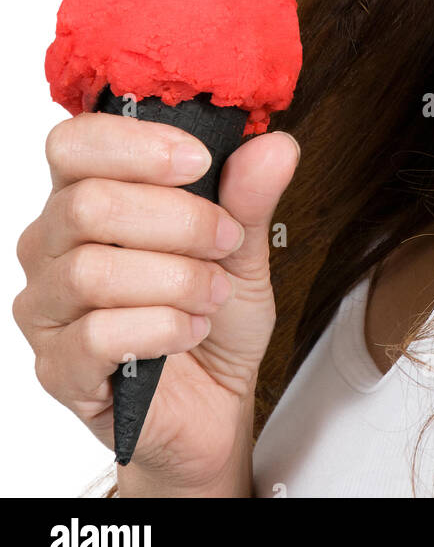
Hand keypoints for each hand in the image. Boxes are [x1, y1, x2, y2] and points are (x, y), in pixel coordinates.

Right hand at [13, 111, 299, 494]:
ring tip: (213, 294)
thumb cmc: (213, 314)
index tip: (200, 162)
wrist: (213, 403)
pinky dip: (161, 329)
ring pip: (91, 271)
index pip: (75, 143)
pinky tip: (190, 331)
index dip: (136, 145)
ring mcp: (46, 308)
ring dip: (175, 279)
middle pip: (88, 204)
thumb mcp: (243, 246)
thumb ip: (250, 195)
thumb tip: (274, 146)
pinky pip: (97, 335)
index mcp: (85, 195)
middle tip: (225, 242)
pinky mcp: (57, 368)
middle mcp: (50, 245)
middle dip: (179, 221)